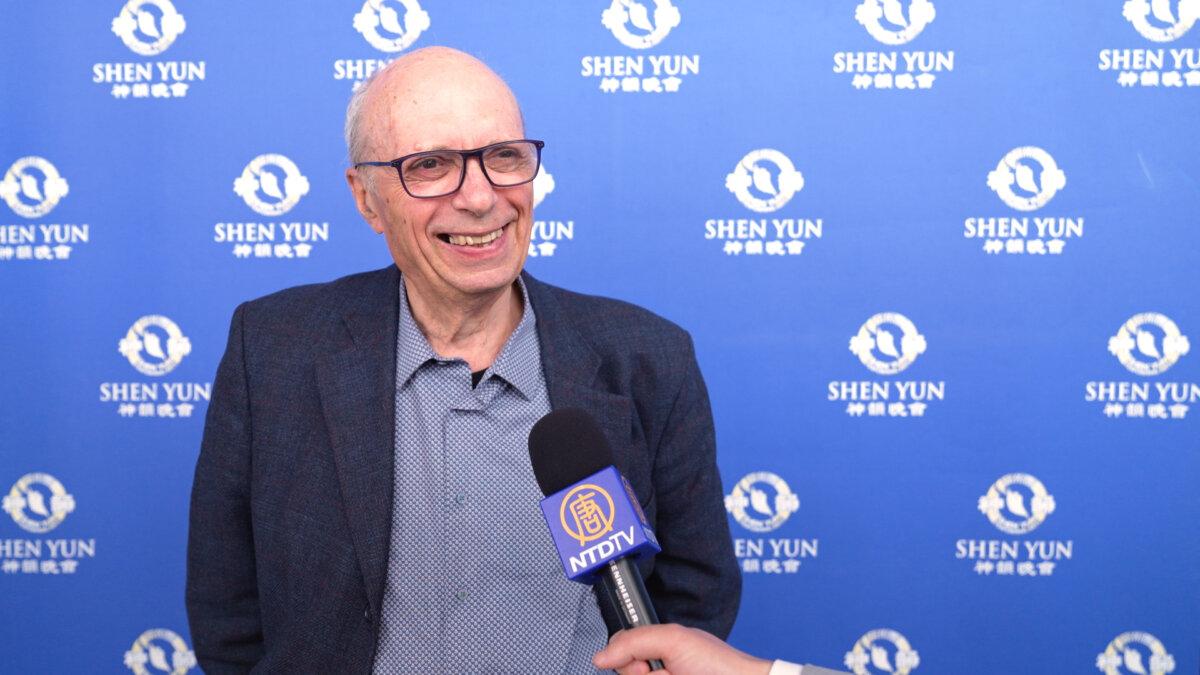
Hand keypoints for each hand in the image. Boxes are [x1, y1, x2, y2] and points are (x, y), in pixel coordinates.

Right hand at [592, 624, 772, 674]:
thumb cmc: (718, 665)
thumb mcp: (672, 640)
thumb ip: (634, 642)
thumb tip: (600, 656)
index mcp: (657, 644)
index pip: (620, 649)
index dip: (625, 658)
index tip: (643, 665)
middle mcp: (657, 666)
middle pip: (625, 672)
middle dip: (640, 674)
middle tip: (666, 673)